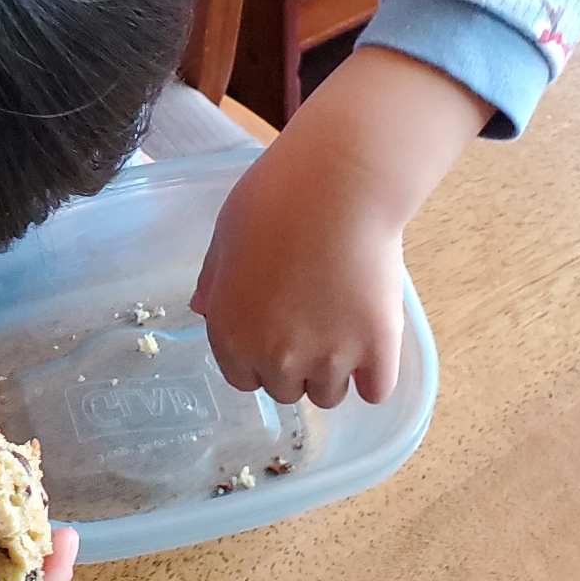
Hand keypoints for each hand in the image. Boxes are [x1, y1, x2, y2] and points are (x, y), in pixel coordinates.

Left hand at [192, 47, 489, 407]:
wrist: (337, 186)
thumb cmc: (274, 199)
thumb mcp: (225, 235)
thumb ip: (214, 281)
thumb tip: (203, 309)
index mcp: (232, 334)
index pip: (242, 378)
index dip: (257, 356)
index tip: (274, 331)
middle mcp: (276, 358)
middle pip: (286, 390)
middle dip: (296, 364)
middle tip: (311, 321)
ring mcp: (329, 359)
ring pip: (329, 394)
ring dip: (334, 370)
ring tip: (343, 324)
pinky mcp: (377, 351)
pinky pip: (375, 391)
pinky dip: (374, 374)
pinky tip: (372, 342)